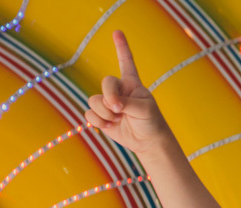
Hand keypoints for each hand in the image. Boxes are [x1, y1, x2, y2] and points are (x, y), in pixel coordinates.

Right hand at [85, 30, 167, 153]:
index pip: (126, 62)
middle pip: (106, 83)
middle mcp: (118, 90)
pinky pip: (90, 114)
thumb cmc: (151, 122)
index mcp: (132, 84)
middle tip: (119, 109)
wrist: (148, 142)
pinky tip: (111, 125)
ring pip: (94, 100)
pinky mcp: (100, 116)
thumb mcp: (143, 109)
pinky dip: (99, 122)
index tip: (117, 32)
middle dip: (110, 97)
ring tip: (119, 119)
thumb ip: (125, 102)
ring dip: (106, 113)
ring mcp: (108, 102)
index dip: (121, 47)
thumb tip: (108, 104)